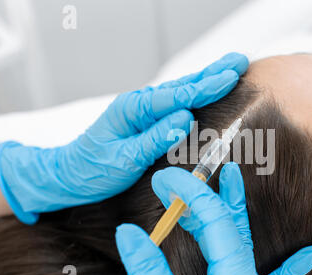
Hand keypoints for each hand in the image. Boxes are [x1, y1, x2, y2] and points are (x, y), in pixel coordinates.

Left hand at [0, 53, 248, 223]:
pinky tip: (207, 88)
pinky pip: (176, 103)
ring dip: (207, 79)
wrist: (72, 174)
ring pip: (182, 91)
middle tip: (239, 61)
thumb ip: (155, 138)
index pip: (177, 96)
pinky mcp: (147, 120)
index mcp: (133, 109)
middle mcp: (140, 104)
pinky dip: (195, 94)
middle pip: (183, 86)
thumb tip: (185, 118)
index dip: (205, 87)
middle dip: (212, 74)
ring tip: (230, 69)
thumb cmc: (94, 169)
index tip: (229, 78)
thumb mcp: (124, 158)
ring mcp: (144, 110)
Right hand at [115, 163, 311, 274]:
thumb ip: (151, 274)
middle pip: (234, 228)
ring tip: (236, 189)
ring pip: (245, 246)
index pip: (214, 221)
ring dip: (234, 217)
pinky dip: (288, 267)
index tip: (166, 179)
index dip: (191, 193)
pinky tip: (311, 254)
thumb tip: (129, 234)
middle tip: (216, 169)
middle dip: (221, 196)